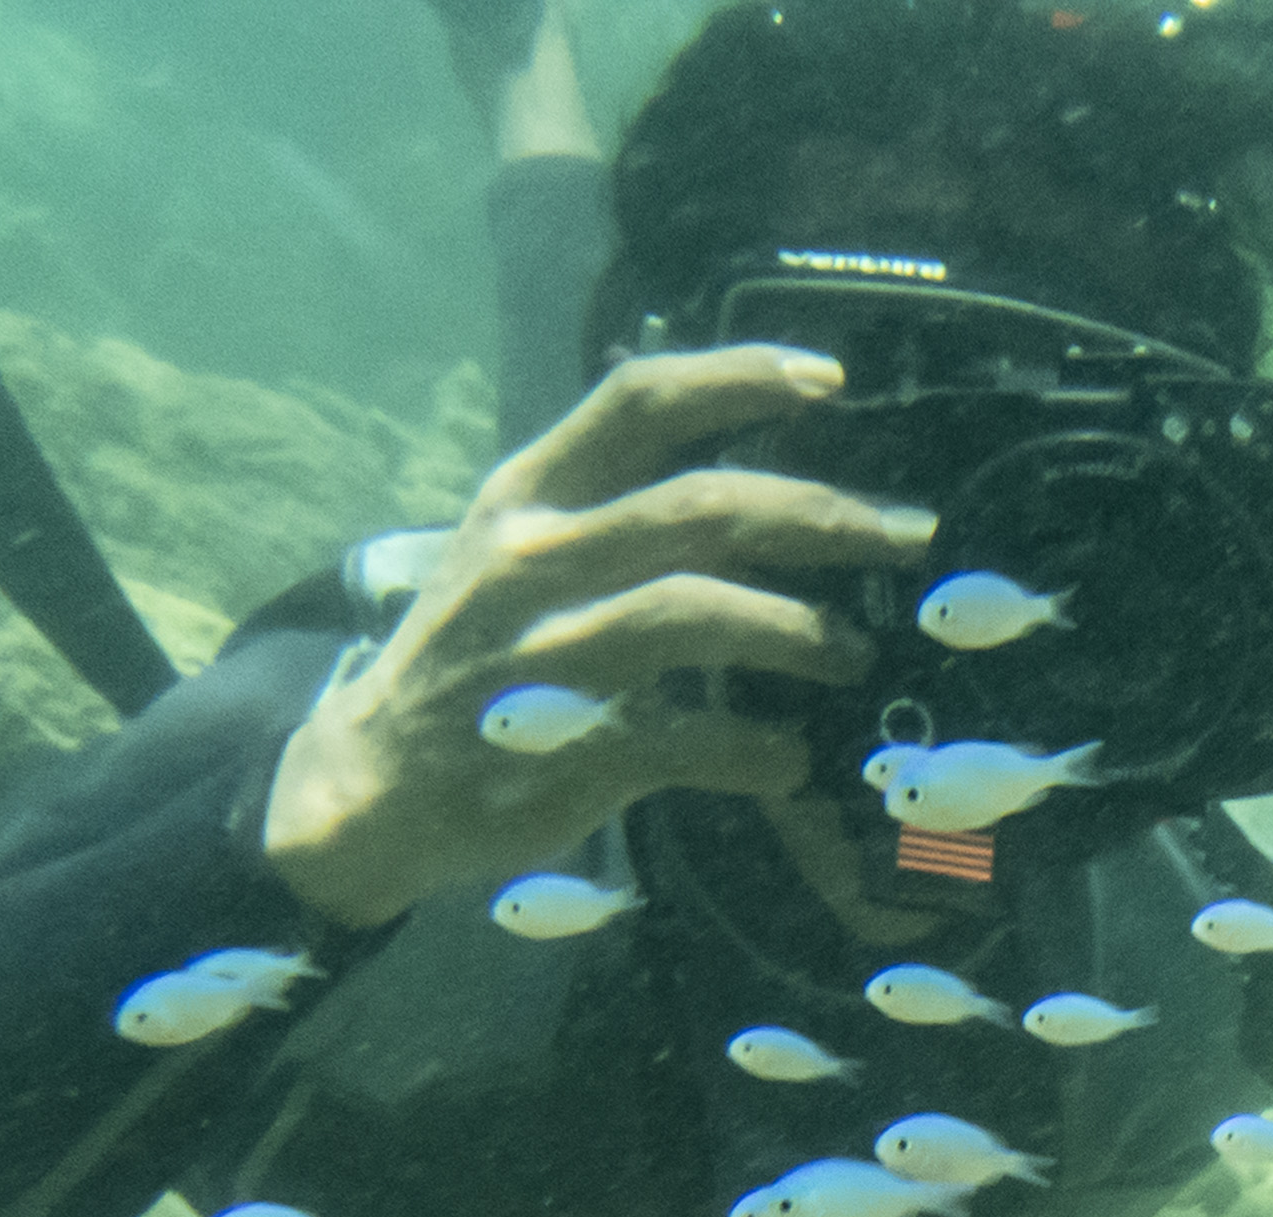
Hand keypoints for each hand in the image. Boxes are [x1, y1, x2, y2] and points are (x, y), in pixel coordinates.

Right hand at [261, 344, 922, 928]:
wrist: (369, 783)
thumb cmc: (471, 654)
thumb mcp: (512, 551)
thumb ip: (610, 507)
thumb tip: (756, 487)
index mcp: (526, 497)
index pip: (638, 401)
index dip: (742, 378)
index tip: (831, 380)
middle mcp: (533, 562)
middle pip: (701, 508)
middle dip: (821, 517)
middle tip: (903, 537)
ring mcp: (544, 657)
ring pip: (696, 612)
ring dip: (799, 630)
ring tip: (850, 652)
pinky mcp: (562, 752)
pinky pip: (690, 741)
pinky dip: (758, 750)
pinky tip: (787, 758)